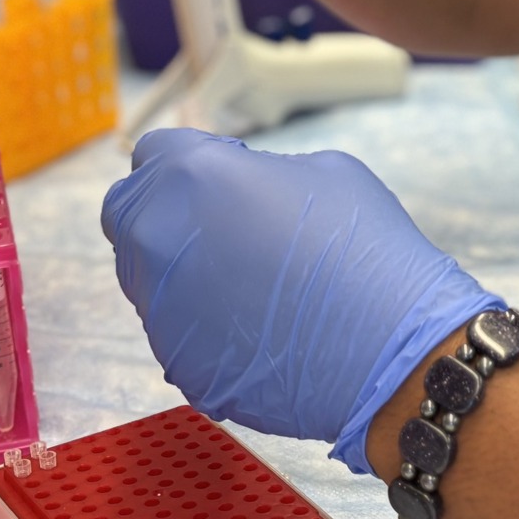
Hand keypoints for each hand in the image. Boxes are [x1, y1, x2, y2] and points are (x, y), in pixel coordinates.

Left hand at [100, 130, 503, 471]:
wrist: (392, 350)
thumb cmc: (366, 246)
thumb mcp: (321, 171)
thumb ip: (254, 174)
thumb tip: (234, 191)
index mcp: (191, 176)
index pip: (152, 155)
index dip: (189, 163)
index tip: (223, 180)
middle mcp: (158, 239)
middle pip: (127, 214)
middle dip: (164, 215)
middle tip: (220, 230)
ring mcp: (161, 308)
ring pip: (147, 279)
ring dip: (182, 273)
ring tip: (252, 287)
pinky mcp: (177, 363)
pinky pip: (177, 334)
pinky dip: (206, 329)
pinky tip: (262, 331)